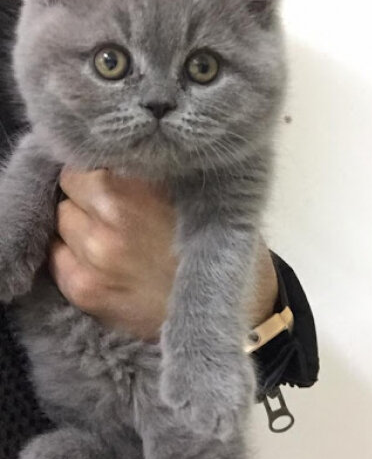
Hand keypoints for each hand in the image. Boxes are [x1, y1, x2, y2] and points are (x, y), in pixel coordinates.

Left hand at [49, 168, 277, 339]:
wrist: (229, 307)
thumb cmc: (216, 240)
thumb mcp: (195, 188)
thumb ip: (149, 169)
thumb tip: (109, 151)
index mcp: (143, 182)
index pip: (86, 157)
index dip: (96, 166)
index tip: (107, 174)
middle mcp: (114, 213)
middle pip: (68, 186)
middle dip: (85, 193)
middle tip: (110, 207)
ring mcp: (95, 254)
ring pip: (60, 220)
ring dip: (77, 223)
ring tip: (107, 235)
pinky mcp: (86, 290)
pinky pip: (57, 257)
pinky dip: (72, 255)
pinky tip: (101, 262)